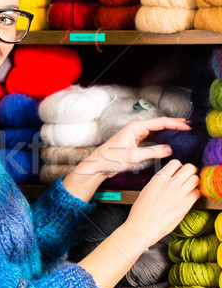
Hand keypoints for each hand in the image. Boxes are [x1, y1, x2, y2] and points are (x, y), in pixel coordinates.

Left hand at [73, 116, 190, 178]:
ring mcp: (137, 135)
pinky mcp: (137, 142)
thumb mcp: (133, 156)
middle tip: (190, 128)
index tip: (188, 127)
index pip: (160, 122)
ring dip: (170, 133)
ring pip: (158, 131)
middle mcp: (137, 128)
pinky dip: (163, 140)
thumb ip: (152, 152)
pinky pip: (153, 139)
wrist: (98, 165)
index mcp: (136, 126)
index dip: (175, 124)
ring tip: (184, 135)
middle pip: (161, 124)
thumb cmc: (110, 158)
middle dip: (175, 126)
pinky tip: (171, 143)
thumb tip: (169, 149)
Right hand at [125, 159, 199, 247]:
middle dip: (191, 171)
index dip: (179, 167)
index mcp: (158, 179)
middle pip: (189, 168)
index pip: (175, 163)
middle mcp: (169, 184)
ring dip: (195, 182)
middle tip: (189, 177)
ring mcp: (178, 194)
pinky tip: (191, 197)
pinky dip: (196, 193)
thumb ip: (159, 183)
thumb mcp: (147, 190)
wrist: (141, 227)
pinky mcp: (184, 205)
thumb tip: (168, 180)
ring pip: (195, 179)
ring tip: (191, 187)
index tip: (179, 172)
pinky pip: (197, 193)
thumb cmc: (141, 212)